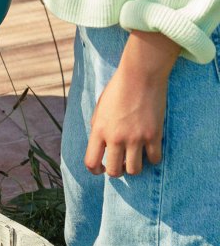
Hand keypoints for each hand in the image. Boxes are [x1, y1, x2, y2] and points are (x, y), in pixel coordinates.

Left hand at [84, 31, 178, 176]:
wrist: (141, 74)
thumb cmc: (119, 88)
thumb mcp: (100, 108)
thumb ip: (98, 128)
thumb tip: (102, 146)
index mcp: (99, 131)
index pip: (91, 163)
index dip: (96, 171)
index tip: (101, 169)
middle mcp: (116, 138)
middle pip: (114, 172)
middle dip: (116, 171)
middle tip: (121, 165)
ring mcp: (136, 138)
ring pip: (134, 170)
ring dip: (134, 168)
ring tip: (135, 159)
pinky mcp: (154, 134)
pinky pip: (154, 158)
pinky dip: (152, 158)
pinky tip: (151, 152)